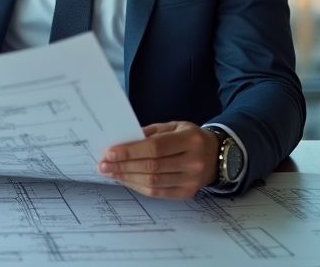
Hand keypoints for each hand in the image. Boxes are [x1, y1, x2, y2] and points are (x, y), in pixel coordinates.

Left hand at [98, 121, 218, 198]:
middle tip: (104, 164)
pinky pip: (157, 193)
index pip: (155, 147)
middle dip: (123, 166)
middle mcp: (193, 162)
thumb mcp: (174, 126)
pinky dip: (138, 186)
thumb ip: (150, 132)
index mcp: (190, 139)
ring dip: (127, 178)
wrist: (215, 155)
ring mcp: (191, 181)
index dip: (131, 151)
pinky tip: (126, 179)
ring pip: (153, 182)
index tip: (110, 152)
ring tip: (111, 172)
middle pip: (152, 166)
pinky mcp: (187, 193)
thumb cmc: (190, 137)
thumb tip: (123, 141)